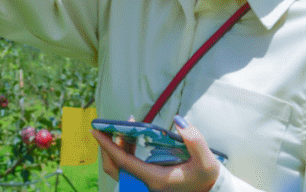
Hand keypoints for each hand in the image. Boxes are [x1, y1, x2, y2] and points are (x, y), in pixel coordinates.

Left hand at [90, 119, 220, 191]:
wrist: (210, 190)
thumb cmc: (207, 177)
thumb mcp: (206, 160)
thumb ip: (194, 140)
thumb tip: (178, 121)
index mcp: (155, 178)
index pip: (123, 162)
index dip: (107, 146)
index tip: (95, 131)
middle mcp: (146, 182)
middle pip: (115, 167)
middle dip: (107, 147)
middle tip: (109, 126)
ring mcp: (146, 181)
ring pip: (120, 166)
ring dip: (117, 146)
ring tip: (125, 125)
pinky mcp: (148, 178)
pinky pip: (129, 165)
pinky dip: (126, 150)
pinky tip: (132, 135)